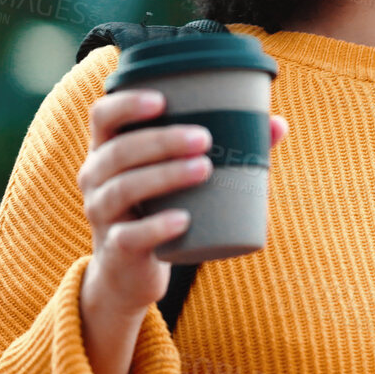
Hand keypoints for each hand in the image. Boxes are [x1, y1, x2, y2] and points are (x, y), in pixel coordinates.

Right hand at [75, 88, 286, 373]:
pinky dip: (157, 226)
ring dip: (164, 175)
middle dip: (162, 140)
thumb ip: (225, 149)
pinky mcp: (117, 249)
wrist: (130, 273)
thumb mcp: (179, 177)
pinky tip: (184, 219)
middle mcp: (95, 178)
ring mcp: (102, 214)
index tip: (162, 101)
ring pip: (123, 188)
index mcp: (108, 151)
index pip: (102, 116)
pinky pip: (130, 236)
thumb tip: (278, 125)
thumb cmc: (160, 208)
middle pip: (118, 151)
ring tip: (204, 169)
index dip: (126, 104)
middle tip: (205, 138)